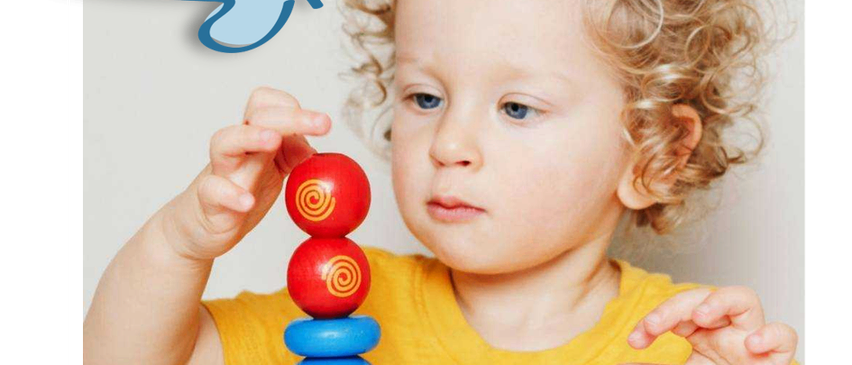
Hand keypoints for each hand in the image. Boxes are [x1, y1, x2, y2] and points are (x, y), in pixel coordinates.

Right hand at [163, 87, 330, 260]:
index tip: (320, 123)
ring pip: (225, 141)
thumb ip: (292, 156)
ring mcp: (222, 170)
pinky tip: (247, 202)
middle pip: (256, 116)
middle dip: (292, 117)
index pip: (266, 103)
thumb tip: (311, 150)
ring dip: (250, 136)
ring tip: (273, 140)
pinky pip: (213, 190)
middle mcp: (238, 147)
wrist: (203, 225)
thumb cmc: (242, 189)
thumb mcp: (275, 170)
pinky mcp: (209, 199)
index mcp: (256, 136)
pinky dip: (231, 194)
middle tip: (323, 123)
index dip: (291, 106)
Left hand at [625, 286, 797, 364]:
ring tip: (700, 316)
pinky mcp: (774, 357)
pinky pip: (784, 335)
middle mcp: (726, 330)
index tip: (635, 341)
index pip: (676, 311)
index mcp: (702, 332)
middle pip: (703, 296)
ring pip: (744, 299)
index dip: (654, 319)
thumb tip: (619, 364)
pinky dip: (771, 335)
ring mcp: (750, 339)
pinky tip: (751, 343)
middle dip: (676, 305)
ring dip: (720, 300)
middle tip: (654, 325)